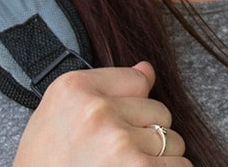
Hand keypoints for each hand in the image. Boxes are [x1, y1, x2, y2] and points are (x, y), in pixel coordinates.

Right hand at [13, 61, 191, 165]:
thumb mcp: (60, 114)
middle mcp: (98, 111)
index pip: (137, 80)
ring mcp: (120, 142)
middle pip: (158, 111)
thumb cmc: (46, 164)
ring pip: (173, 140)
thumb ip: (104, 87)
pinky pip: (180, 166)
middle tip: (117, 156)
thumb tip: (148, 70)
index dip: (131, 106)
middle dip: (146, 134)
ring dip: (158, 160)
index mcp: (75, 89)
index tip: (117, 123)